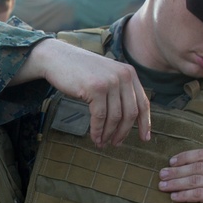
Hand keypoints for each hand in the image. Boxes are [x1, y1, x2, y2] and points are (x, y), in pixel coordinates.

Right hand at [12, 38, 150, 147]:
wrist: (57, 58)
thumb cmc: (80, 71)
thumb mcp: (106, 76)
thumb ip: (119, 90)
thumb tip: (127, 119)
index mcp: (129, 73)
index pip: (143, 102)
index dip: (145, 123)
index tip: (145, 139)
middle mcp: (123, 76)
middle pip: (130, 113)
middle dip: (123, 132)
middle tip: (116, 144)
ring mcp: (110, 81)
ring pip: (115, 117)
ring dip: (108, 134)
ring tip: (102, 143)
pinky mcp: (96, 88)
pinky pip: (100, 116)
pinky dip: (97, 130)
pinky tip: (95, 138)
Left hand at [158, 149, 202, 202]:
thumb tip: (178, 163)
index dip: (186, 157)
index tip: (171, 162)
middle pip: (198, 167)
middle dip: (177, 171)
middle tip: (162, 175)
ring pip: (196, 180)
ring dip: (176, 183)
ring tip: (163, 186)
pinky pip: (198, 194)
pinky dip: (184, 195)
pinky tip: (174, 197)